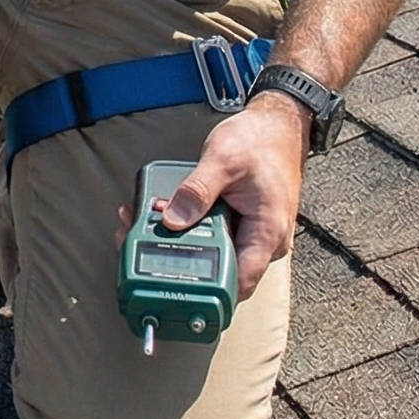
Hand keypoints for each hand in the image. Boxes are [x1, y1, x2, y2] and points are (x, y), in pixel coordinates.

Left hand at [117, 93, 307, 297]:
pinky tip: (163, 211)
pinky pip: (212, 234)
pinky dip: (188, 225)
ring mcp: (251, 234)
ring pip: (212, 251)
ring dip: (179, 240)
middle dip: (178, 258)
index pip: (239, 282)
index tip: (171, 285)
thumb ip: (196, 191)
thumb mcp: (222, 160)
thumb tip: (172, 220)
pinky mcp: (240, 224)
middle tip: (140, 239)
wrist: (279, 126)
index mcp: (267, 232)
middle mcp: (263, 241)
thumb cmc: (261, 141)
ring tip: (143, 220)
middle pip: (219, 269)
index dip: (206, 292)